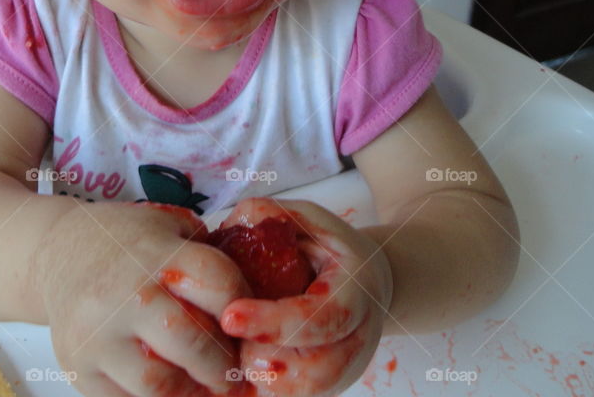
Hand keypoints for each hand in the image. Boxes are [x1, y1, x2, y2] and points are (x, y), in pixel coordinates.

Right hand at [33, 202, 252, 395]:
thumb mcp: (170, 228)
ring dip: (194, 394)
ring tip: (208, 389)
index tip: (254, 325)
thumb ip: (209, 258)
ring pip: (158, 385)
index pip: (218, 284)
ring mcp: (97, 335)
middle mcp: (125, 293)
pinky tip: (175, 392)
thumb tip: (262, 299)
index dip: (247, 308)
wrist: (57, 252)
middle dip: (224, 366)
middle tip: (237, 374)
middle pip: (191, 341)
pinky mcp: (78, 368)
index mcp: (156, 254)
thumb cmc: (126, 241)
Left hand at [215, 198, 392, 396]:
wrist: (368, 284)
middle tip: (225, 340)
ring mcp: (345, 370)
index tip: (230, 316)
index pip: (318, 318)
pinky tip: (235, 366)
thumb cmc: (329, 249)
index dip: (273, 322)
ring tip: (228, 352)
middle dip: (264, 362)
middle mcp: (357, 340)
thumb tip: (232, 225)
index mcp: (355, 294)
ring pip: (304, 394)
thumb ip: (272, 215)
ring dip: (261, 381)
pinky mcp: (327, 388)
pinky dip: (261, 388)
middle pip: (316, 373)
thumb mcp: (309, 219)